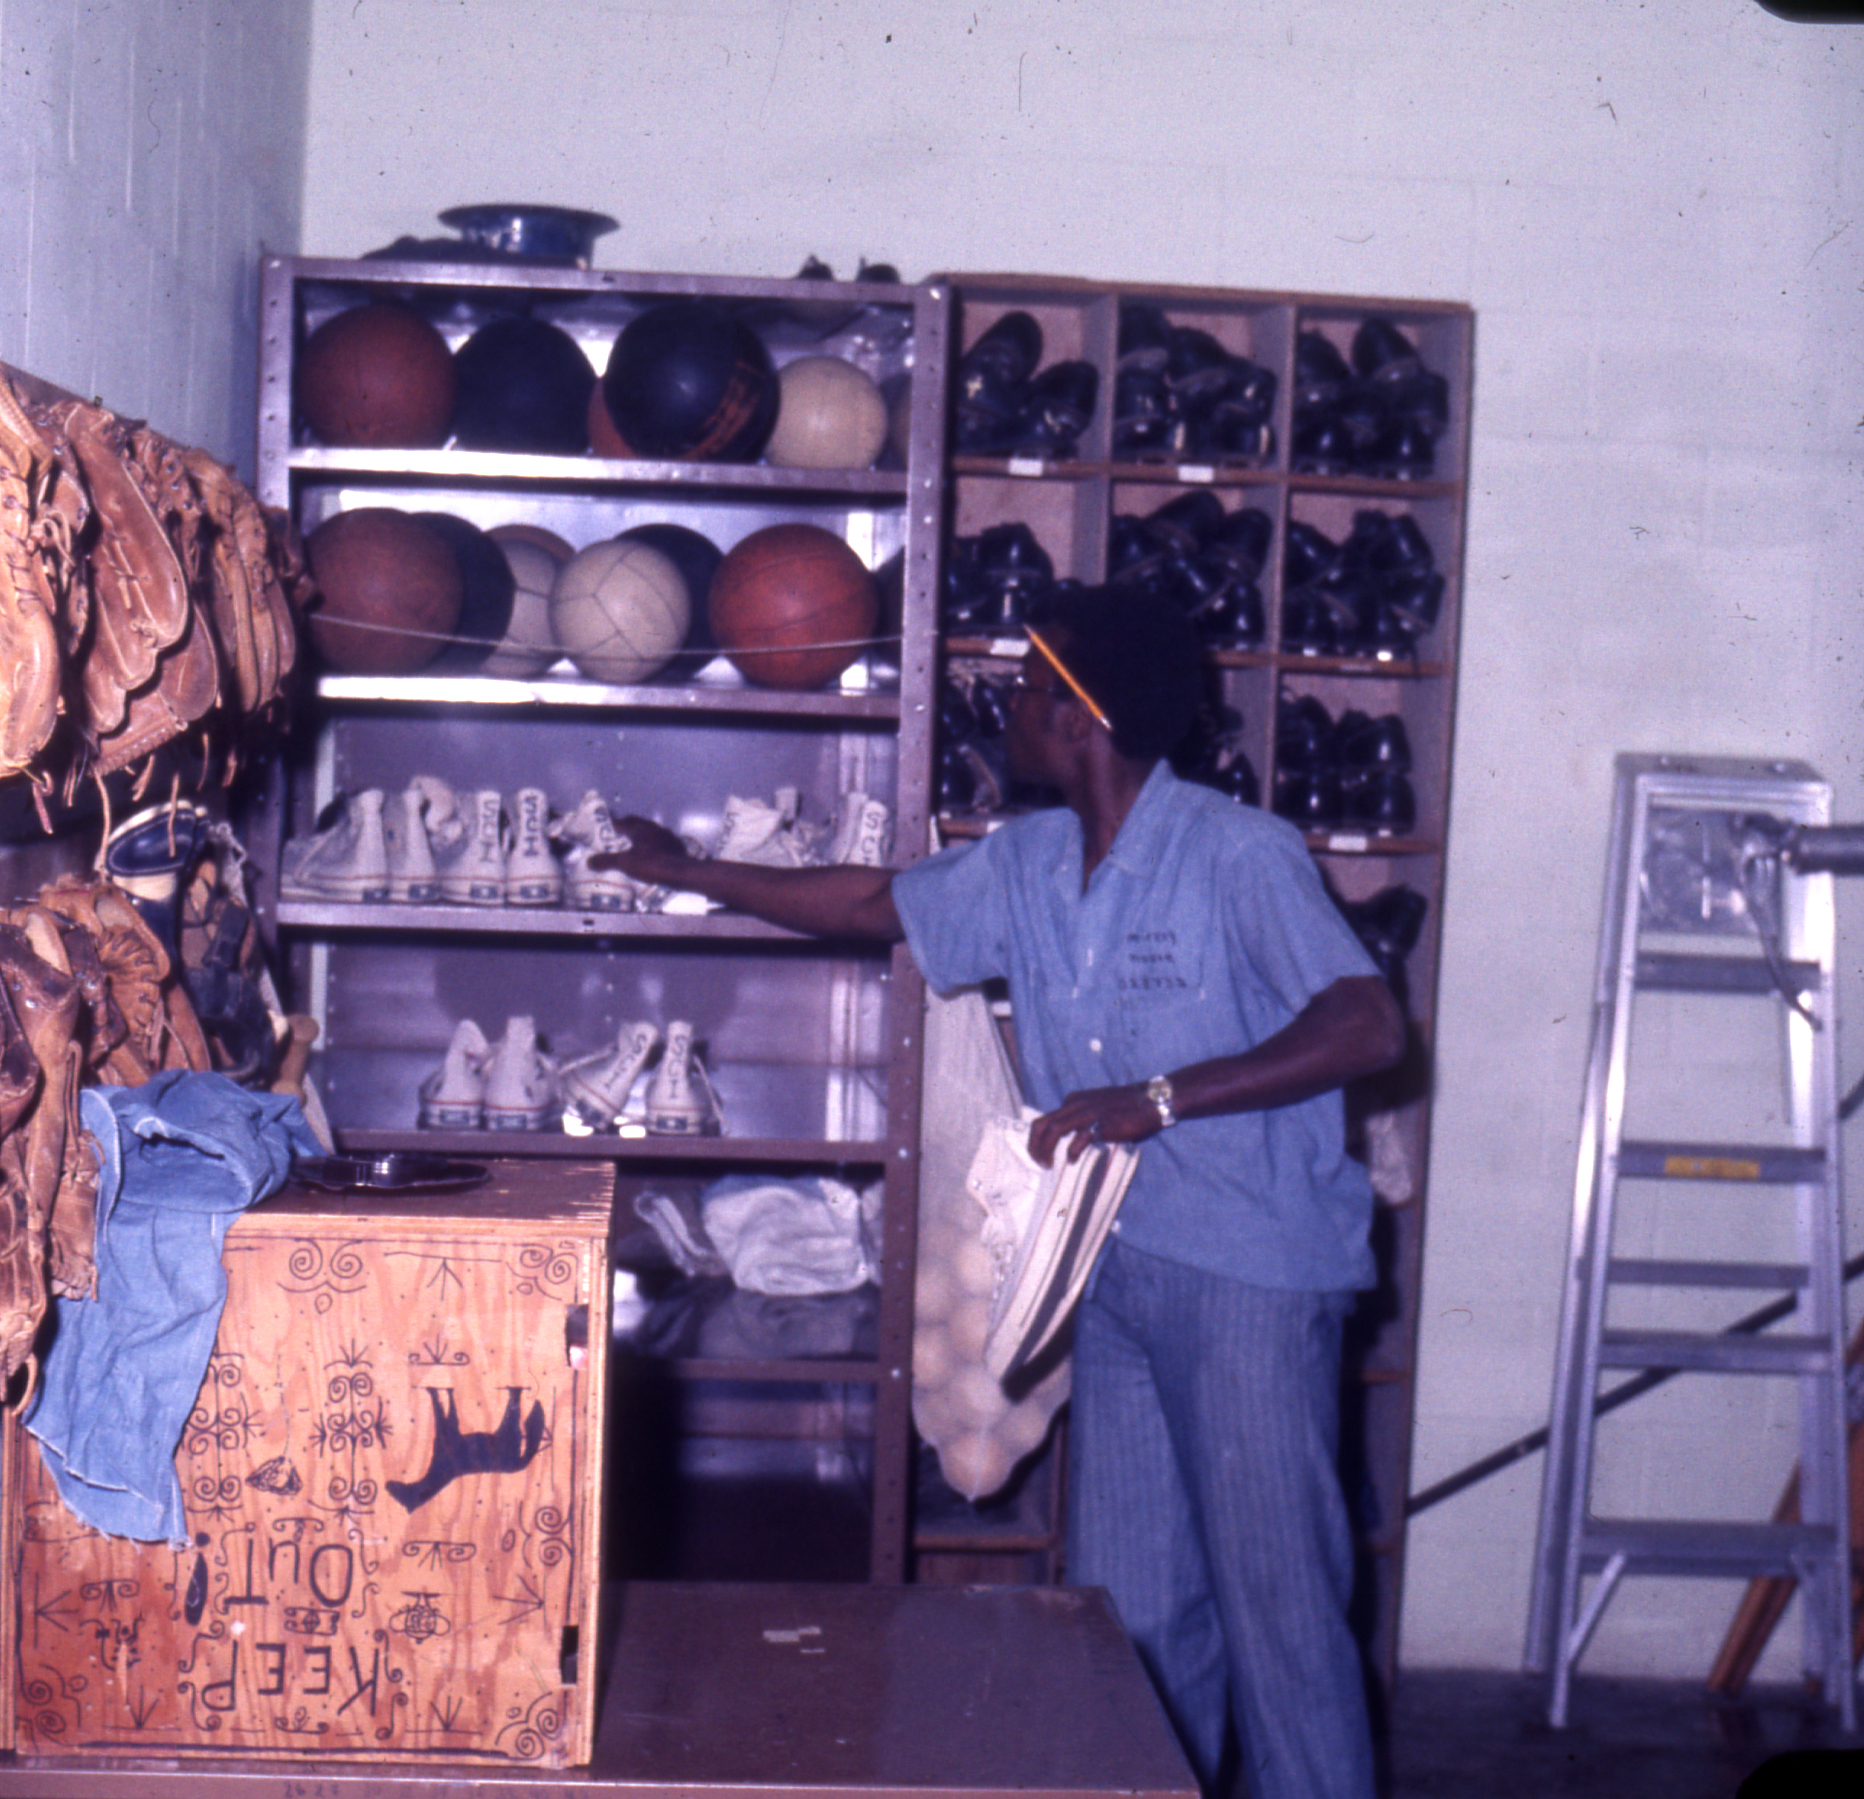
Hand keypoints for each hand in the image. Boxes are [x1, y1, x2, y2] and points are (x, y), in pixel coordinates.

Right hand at [586, 815, 691, 882]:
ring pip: (650, 831)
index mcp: (639, 828)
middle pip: (637, 823)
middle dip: (627, 827)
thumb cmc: (651, 864)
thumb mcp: (625, 863)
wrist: (681, 872)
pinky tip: (652, 853)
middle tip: (618, 835)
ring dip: (641, 835)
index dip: (612, 825)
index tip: (603, 830)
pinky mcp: (676, 845)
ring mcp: (666, 835)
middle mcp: (653, 827)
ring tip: (634, 844)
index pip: (622, 822)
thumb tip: (589, 861)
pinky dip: (654, 844)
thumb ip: (606, 861)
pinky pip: (661, 841)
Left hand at [1028, 1082, 1161, 1167]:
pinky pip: (1078, 1139)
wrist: (1151, 1100)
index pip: (1046, 1119)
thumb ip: (1082, 1119)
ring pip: (1054, 1129)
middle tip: (1038, 1162)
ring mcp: (1087, 1113)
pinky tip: (1073, 1161)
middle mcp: (1075, 1104)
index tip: (1041, 1154)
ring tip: (1047, 1164)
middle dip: (1034, 1145)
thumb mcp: (1096, 1107)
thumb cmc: (1126, 1107)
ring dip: (1045, 1149)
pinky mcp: (1100, 1124)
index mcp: (1073, 1100)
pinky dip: (1072, 1152)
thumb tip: (1072, 1139)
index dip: (1038, 1139)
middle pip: (1042, 1124)